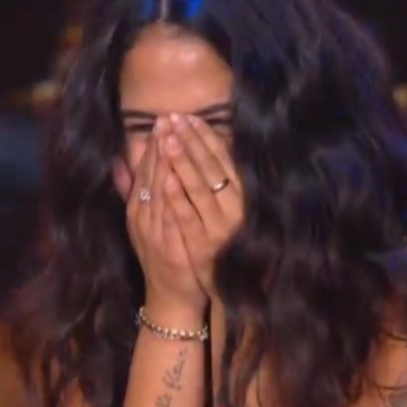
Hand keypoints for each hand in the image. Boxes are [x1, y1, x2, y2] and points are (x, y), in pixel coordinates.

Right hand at [126, 118, 208, 313]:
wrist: (170, 297)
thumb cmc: (164, 256)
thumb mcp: (147, 223)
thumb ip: (135, 193)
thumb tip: (120, 163)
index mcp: (137, 211)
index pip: (143, 172)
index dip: (152, 145)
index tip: (161, 120)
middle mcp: (142, 220)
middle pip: (149, 177)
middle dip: (158, 146)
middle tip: (166, 119)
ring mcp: (154, 234)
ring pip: (158, 193)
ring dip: (164, 164)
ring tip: (171, 138)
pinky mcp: (169, 249)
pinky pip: (170, 218)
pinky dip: (171, 197)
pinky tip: (176, 178)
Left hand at [161, 114, 244, 298]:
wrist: (223, 290)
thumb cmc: (217, 246)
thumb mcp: (220, 212)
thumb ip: (213, 183)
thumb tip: (198, 149)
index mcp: (240, 196)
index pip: (222, 159)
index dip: (205, 136)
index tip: (188, 116)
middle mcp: (233, 208)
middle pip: (210, 167)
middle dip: (191, 140)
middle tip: (174, 117)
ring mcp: (218, 226)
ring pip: (199, 187)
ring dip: (183, 160)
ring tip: (169, 137)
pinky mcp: (202, 244)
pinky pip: (188, 216)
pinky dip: (178, 196)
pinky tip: (167, 178)